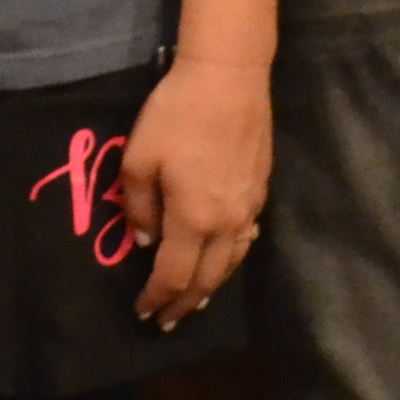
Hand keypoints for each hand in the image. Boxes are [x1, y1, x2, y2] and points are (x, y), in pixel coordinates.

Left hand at [118, 57, 268, 328]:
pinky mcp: (260, 190)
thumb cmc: (176, 115)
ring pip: (231, 263)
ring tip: (193, 301)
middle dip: (184, 304)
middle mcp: (227, 223)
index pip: (174, 276)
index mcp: (194, 219)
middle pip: (208, 279)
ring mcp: (249, 208)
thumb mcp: (139, 158)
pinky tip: (223, 258)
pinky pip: (244, 239)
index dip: (157, 298)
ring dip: (210, 287)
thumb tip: (145, 241)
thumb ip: (139, 207)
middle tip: (166, 321)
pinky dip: (230, 259)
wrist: (228, 78)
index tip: (142, 312)